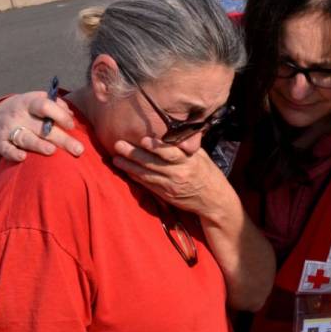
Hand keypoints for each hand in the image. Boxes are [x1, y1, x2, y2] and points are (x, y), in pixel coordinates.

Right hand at [0, 92, 83, 160]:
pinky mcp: (0, 142)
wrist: (0, 113)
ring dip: (38, 145)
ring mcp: (8, 128)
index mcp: (30, 102)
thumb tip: (71, 116)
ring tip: (51, 150)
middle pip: (42, 128)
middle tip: (78, 149)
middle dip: (61, 139)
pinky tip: (23, 157)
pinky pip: (6, 149)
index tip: (71, 126)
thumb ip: (58, 106)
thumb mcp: (41, 100)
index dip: (59, 115)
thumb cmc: (31, 110)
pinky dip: (13, 153)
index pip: (45, 106)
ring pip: (25, 138)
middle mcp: (19, 115)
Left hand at [112, 137, 231, 217]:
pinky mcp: (166, 195)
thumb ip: (185, 146)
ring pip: (146, 175)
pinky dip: (136, 177)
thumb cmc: (208, 174)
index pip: (170, 153)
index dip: (156, 147)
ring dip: (129, 166)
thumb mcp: (201, 157)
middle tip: (118, 144)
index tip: (142, 140)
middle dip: (134, 154)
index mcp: (189, 162)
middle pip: (153, 163)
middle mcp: (179, 174)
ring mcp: (171, 186)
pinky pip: (148, 185)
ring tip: (115, 158)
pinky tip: (126, 171)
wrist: (214, 201)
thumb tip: (171, 130)